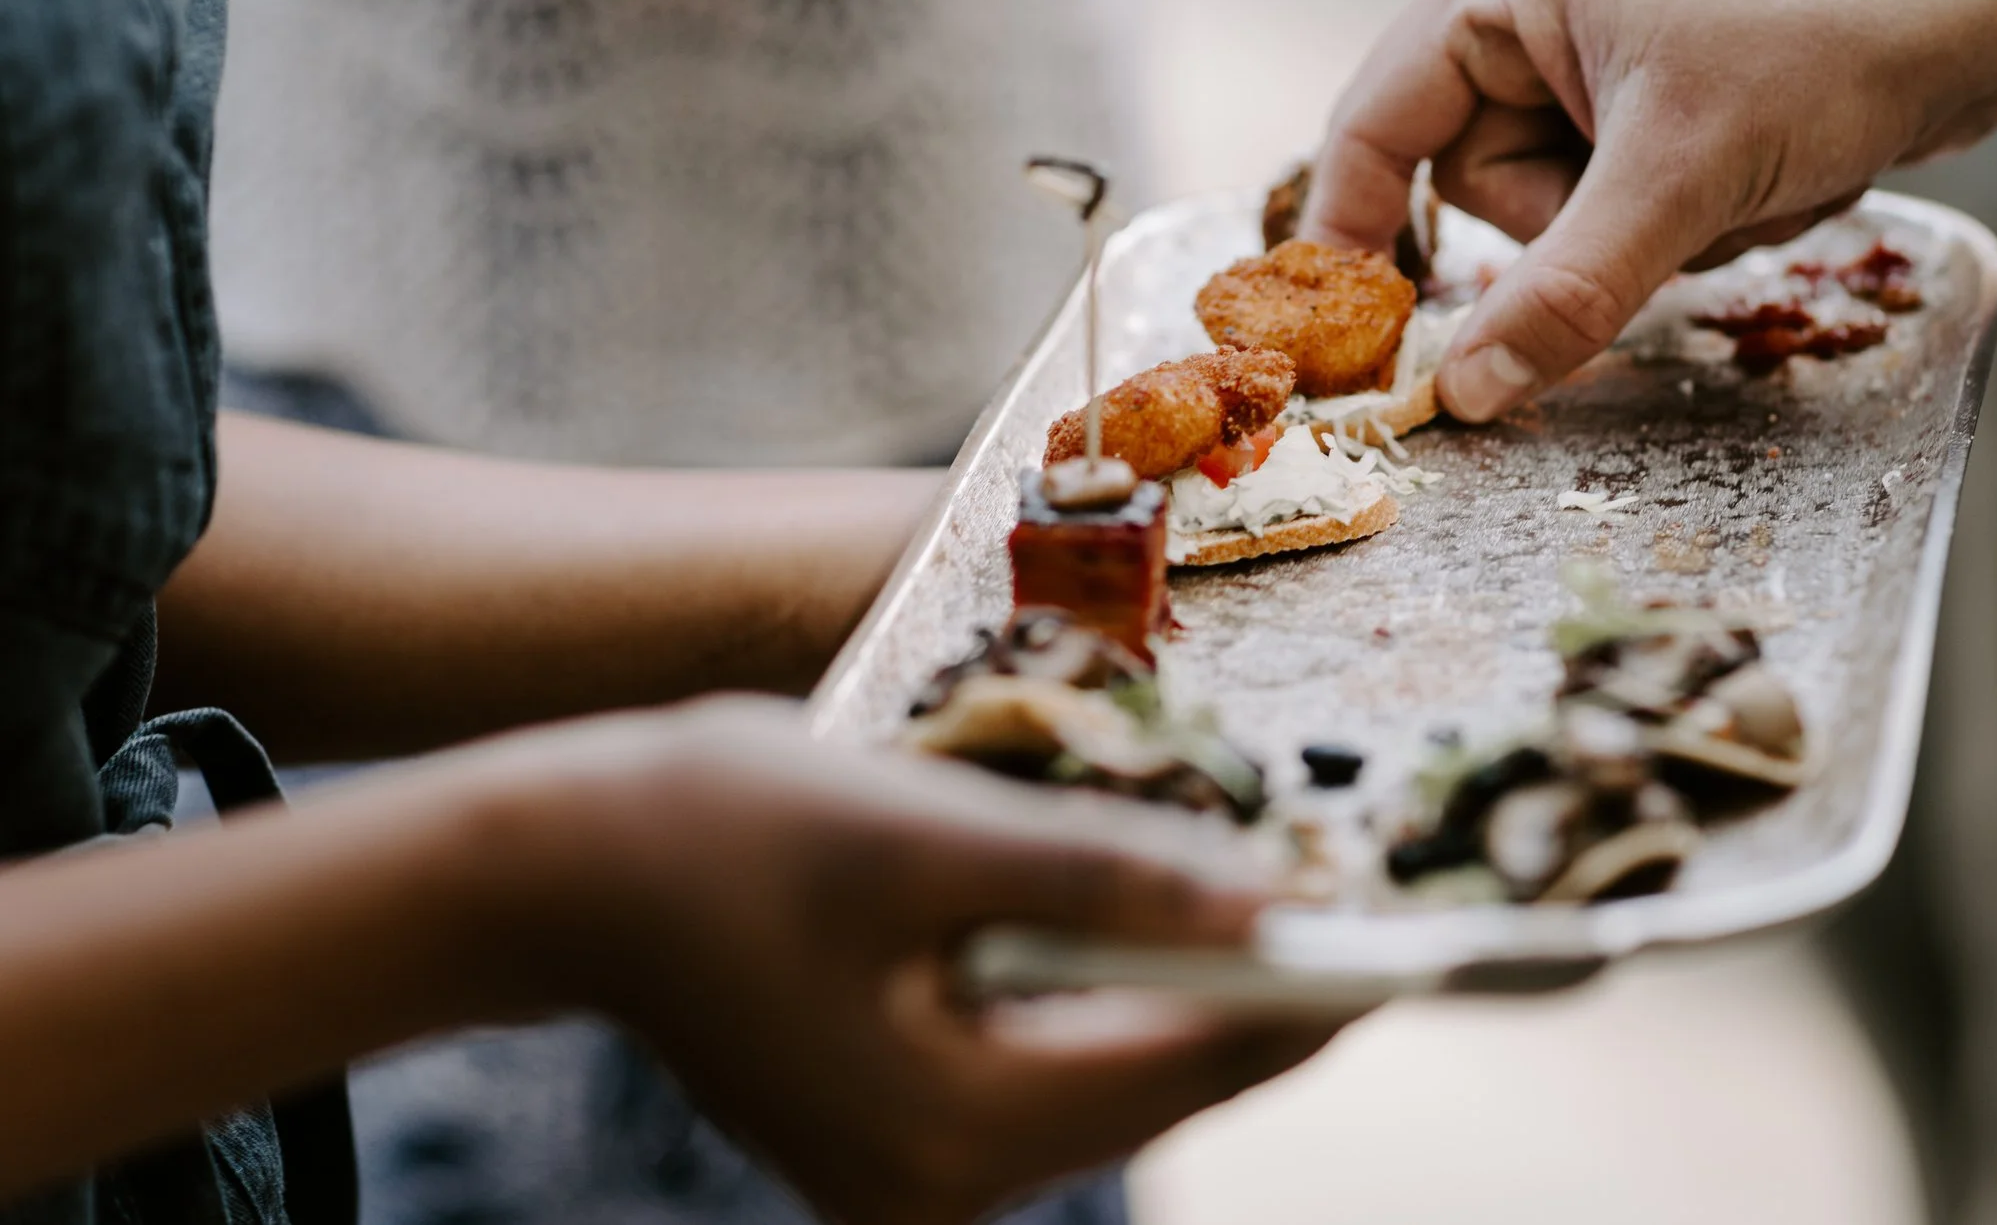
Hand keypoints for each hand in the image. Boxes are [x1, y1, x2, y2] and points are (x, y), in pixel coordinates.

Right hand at [477, 698, 1327, 1224]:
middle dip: (1259, 1001)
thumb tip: (1272, 903)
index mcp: (946, 1127)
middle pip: (1155, 1088)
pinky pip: (1042, 1075)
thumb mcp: (929, 836)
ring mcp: (906, 1175)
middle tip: (1367, 919)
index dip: (1305, 999)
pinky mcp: (889, 1134)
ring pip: (1106, 1084)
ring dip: (1188, 1001)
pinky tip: (1160, 938)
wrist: (562, 868)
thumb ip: (1103, 874)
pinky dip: (1111, 1007)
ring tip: (1287, 917)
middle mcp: (933, 1186)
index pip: (1185, 1064)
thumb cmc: (725, 829)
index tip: (1415, 949)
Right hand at [1303, 0, 1996, 421]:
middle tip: (1671, 210)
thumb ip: (1560, 293)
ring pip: (1555, 194)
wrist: (1982, 2)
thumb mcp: (1681, 181)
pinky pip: (1614, 182)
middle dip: (1577, 223)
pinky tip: (1761, 170)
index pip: (1375, 123)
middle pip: (1477, 174)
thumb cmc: (1826, 44)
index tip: (1351, 334)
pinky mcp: (1648, 70)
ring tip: (1741, 181)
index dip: (1352, 232)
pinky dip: (1681, 206)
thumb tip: (1461, 392)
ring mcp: (1589, 28)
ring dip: (1645, 225)